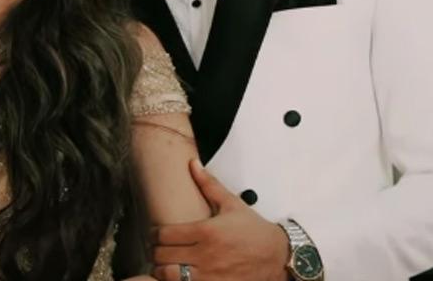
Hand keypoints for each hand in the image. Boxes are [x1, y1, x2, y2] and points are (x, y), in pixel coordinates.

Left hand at [151, 160, 289, 280]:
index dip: (154, 234)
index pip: (164, 234)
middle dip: (155, 251)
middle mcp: (205, 255)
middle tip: (157, 249)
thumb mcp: (232, 204)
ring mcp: (209, 276)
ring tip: (164, 264)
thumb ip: (209, 184)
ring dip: (161, 270)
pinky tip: (178, 276)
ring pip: (168, 275)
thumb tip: (193, 163)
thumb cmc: (254, 231)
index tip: (154, 234)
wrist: (278, 257)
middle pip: (162, 256)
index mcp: (206, 231)